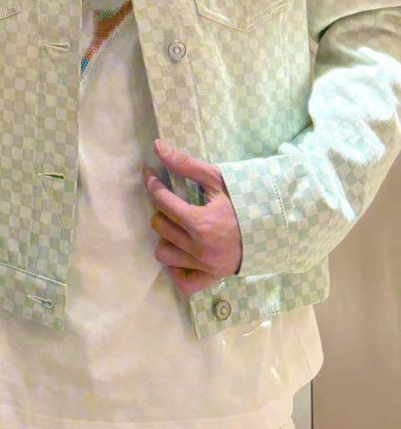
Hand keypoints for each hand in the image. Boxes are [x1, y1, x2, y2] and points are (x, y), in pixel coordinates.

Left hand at [142, 140, 243, 296]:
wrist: (278, 226)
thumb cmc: (247, 200)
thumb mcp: (218, 179)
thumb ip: (186, 164)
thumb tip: (158, 147)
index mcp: (201, 223)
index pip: (162, 201)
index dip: (152, 184)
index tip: (150, 173)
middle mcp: (200, 249)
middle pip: (159, 226)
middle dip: (162, 209)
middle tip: (172, 200)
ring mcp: (205, 266)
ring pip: (163, 254)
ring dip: (166, 238)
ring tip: (178, 226)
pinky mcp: (212, 278)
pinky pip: (183, 282)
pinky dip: (177, 269)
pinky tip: (182, 252)